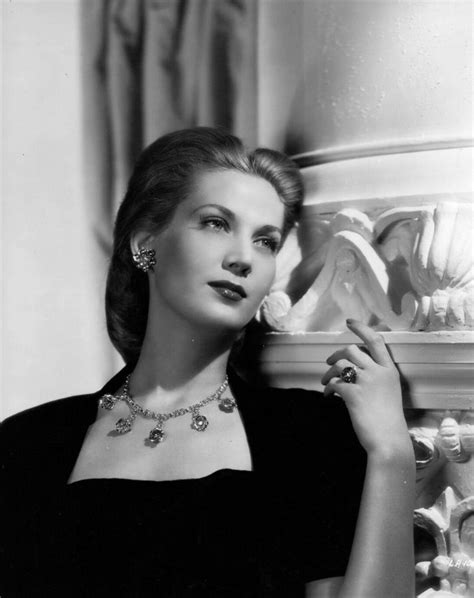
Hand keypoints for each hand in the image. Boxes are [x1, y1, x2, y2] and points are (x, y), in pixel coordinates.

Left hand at [321, 319, 410, 457]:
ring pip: (341, 364)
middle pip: (352, 350)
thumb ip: (375, 379)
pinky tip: (328, 396)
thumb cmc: (388, 421)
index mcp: (390, 370)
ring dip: (329, 372)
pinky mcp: (353, 394)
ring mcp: (366, 382)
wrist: (389, 441)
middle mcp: (379, 372)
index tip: (350, 321)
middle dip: (337, 354)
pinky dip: (328, 388)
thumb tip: (353, 372)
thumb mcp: (388, 393)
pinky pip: (335, 383)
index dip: (361, 328)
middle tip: (329, 363)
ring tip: (325, 382)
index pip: (376, 341)